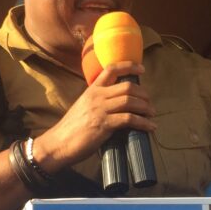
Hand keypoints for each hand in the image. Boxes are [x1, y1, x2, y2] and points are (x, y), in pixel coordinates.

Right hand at [34, 61, 156, 172]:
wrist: (58, 143)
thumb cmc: (71, 129)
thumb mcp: (84, 107)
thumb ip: (98, 102)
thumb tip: (116, 104)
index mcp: (92, 90)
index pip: (111, 69)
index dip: (129, 66)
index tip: (141, 69)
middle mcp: (97, 96)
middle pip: (127, 87)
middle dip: (143, 94)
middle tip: (150, 103)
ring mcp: (100, 109)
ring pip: (130, 101)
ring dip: (145, 108)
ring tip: (152, 115)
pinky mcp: (104, 124)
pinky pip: (129, 119)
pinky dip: (143, 123)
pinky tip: (150, 127)